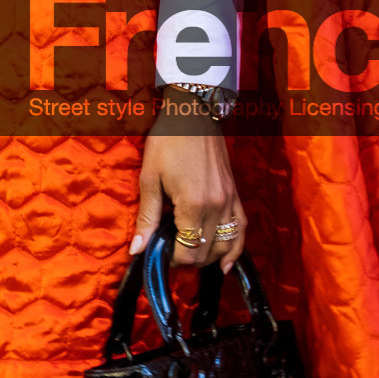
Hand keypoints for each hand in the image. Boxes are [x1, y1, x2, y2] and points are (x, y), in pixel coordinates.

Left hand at [130, 127, 245, 271]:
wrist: (193, 114)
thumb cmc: (167, 142)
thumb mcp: (150, 179)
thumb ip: (147, 218)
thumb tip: (137, 251)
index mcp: (194, 204)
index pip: (187, 251)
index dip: (171, 259)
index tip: (158, 254)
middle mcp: (217, 206)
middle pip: (205, 252)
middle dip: (186, 258)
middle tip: (168, 250)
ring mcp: (230, 201)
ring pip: (226, 245)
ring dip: (208, 256)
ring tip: (190, 255)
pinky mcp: (236, 194)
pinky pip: (241, 229)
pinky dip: (235, 248)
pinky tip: (225, 263)